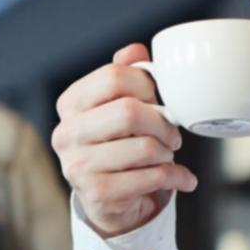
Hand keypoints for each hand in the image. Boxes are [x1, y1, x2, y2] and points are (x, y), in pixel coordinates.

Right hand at [51, 44, 197, 237]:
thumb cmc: (115, 145)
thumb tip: (135, 50)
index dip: (146, 85)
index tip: (157, 100)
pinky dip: (177, 176)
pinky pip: (152, 177)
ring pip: (145, 147)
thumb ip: (125, 76)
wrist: (106, 199)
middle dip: (162, 121)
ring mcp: (78, 166)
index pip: (113, 77)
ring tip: (168, 154)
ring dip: (168, 151)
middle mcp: (67, 134)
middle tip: (172, 132)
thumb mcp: (116, 107)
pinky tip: (182, 177)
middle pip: (129, 111)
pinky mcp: (97, 194)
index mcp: (70, 104)